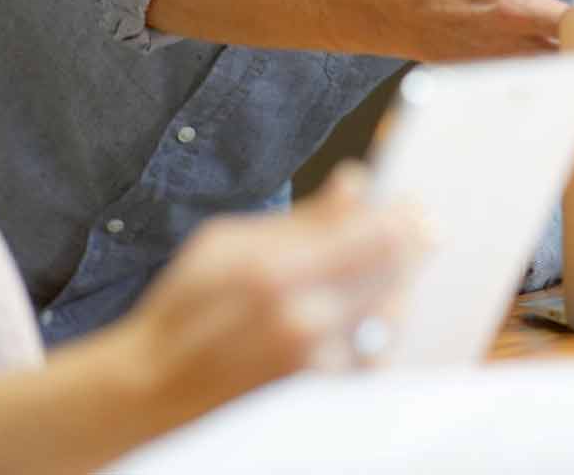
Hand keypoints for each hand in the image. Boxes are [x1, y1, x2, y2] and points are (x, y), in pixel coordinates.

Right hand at [121, 163, 425, 422]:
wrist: (156, 386)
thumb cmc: (185, 306)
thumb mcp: (227, 242)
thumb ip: (302, 217)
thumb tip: (356, 182)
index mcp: (277, 272)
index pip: (377, 235)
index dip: (404, 214)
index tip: (412, 202)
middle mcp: (304, 321)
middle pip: (396, 272)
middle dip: (411, 243)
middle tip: (416, 226)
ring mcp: (316, 362)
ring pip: (394, 312)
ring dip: (398, 284)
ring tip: (384, 266)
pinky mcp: (321, 389)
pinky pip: (376, 351)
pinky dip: (379, 324)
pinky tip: (365, 307)